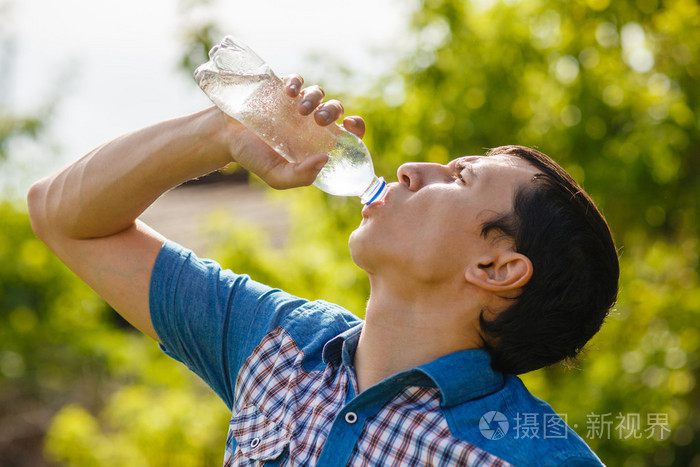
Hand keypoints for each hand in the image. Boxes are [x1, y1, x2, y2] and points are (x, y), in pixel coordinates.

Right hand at [219, 75, 365, 189]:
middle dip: (333, 112)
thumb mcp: (277, 176)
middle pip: (336, 109)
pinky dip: (297, 84)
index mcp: (317, 141)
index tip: (350, 126)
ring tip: (301, 111)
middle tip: (320, 121)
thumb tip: (325, 160)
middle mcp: (310, 121)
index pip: (347, 132)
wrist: (224, 137)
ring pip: (319, 93)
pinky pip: (297, 81)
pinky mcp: (281, 88)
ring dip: (315, 99)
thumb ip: (301, 176)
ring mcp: (296, 103)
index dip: (355, 127)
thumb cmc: (253, 158)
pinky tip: (289, 93)